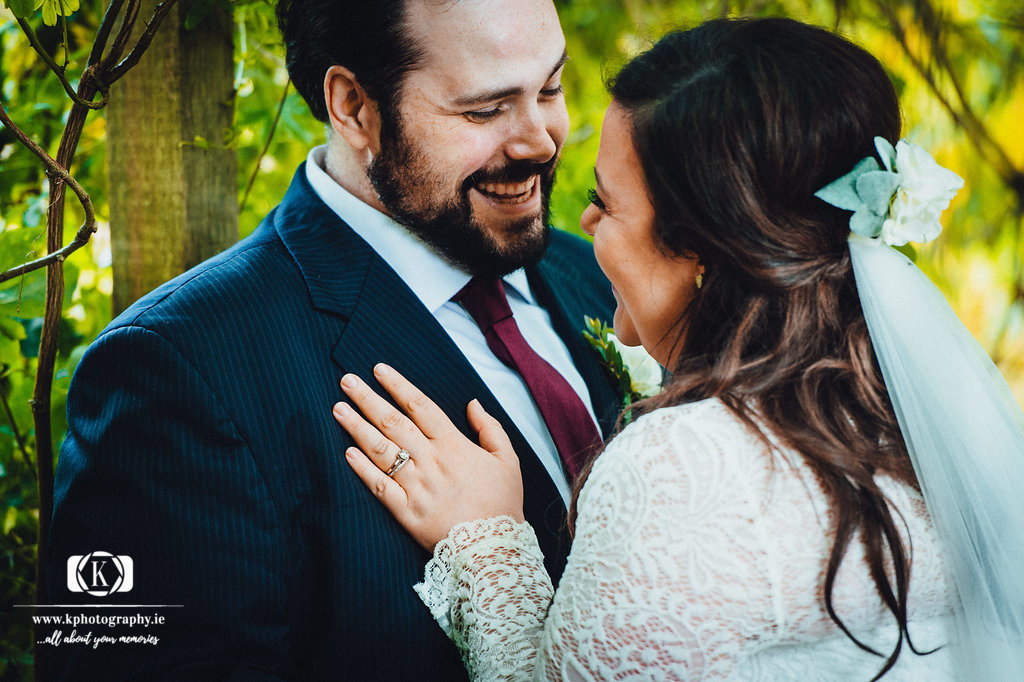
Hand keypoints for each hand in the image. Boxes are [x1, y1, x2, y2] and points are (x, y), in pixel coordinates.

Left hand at [333, 363, 524, 550]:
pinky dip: (362, 469)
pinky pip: (379, 486)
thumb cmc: (502, 504)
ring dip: (357, 427)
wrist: (494, 549)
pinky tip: (346, 452)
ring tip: (338, 409)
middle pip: (393, 423)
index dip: (398, 386)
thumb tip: (473, 403)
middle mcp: (431, 461)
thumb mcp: (508, 460)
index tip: (378, 370)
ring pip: (381, 450)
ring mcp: (416, 486)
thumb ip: (490, 428)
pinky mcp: (405, 512)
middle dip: (368, 399)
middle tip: (346, 380)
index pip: (420, 406)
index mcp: (454, 445)